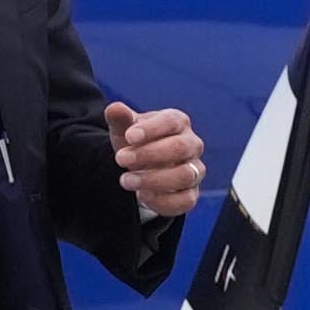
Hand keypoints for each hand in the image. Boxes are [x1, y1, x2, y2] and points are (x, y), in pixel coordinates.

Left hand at [107, 101, 206, 216]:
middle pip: (180, 147)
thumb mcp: (125, 129)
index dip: (151, 129)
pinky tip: (142, 196)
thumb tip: (114, 108)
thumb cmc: (137, 142)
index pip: (171, 121)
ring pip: (185, 175)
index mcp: (178, 122)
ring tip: (126, 180)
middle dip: (149, 154)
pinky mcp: (191, 194)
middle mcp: (192, 145)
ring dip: (153, 179)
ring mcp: (195, 170)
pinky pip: (185, 201)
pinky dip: (162, 200)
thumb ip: (120, 119)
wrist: (142, 167)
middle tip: (120, 159)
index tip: (129, 136)